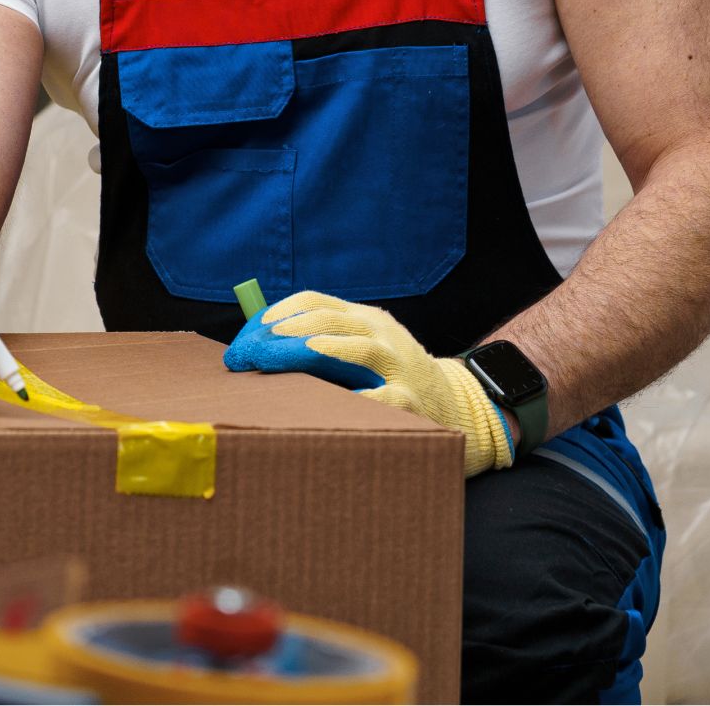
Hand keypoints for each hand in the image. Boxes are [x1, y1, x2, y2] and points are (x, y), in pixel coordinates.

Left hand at [224, 290, 514, 475]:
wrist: (460, 406)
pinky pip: (379, 397)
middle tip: (249, 353)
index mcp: (365, 319)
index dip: (278, 313)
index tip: (250, 333)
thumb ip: (327, 341)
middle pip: (327, 322)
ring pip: (354, 349)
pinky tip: (331, 401)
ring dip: (317, 350)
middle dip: (283, 333)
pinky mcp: (408, 402)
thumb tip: (263, 344)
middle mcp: (381, 335)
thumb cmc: (396, 378)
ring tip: (287, 355)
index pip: (315, 303)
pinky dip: (356, 396)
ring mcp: (397, 367)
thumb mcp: (367, 347)